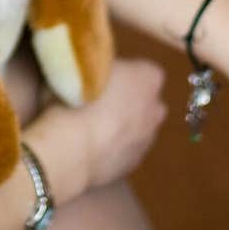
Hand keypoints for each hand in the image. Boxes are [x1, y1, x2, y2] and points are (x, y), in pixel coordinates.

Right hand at [72, 57, 167, 191]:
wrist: (72, 149)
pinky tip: (90, 147)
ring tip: (90, 126)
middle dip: (129, 100)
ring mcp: (148, 140)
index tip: (103, 75)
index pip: (143, 69)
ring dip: (122, 126)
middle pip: (146, 100)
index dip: (124, 72)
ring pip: (138, 128)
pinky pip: (125, 150)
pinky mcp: (133, 165)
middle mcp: (156, 108)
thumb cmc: (78, 96)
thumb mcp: (83, 64)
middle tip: (99, 99)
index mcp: (149, 77)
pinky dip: (113, 148)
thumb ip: (99, 64)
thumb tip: (96, 66)